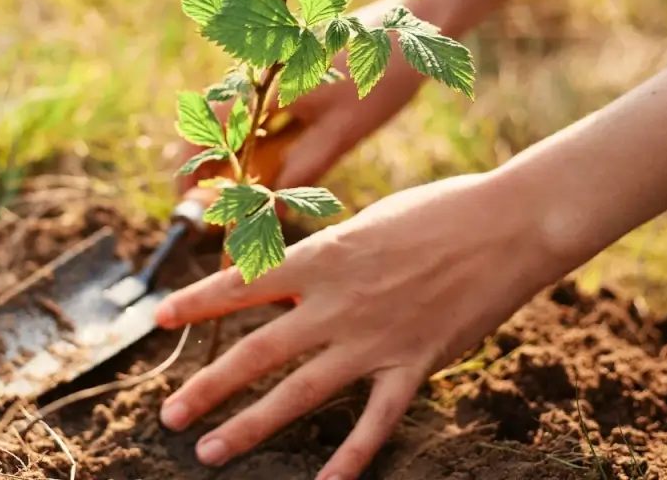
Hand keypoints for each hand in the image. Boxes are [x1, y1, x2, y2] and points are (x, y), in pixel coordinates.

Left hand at [152, 171, 564, 479]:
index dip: (196, 302)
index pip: (242, 284)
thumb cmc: (438, 211)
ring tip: (210, 450)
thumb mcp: (366, 224)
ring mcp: (374, 339)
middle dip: (208, 386)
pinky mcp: (415, 365)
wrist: (507, 224)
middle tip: (167, 414)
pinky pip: (375, 421)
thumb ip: (326, 259)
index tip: (159, 318)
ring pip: (300, 392)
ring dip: (251, 425)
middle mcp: (337, 303)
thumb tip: (290, 277)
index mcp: (323, 257)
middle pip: (257, 351)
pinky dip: (350, 457)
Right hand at [174, 0, 436, 194]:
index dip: (193, 167)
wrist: (415, 25)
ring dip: (234, 157)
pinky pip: (258, 110)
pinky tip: (275, 166)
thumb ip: (301, 170)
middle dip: (212, 169)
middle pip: (215, 126)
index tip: (193, 202)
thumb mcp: (344, 132)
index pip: (206, 126)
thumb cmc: (382, 76)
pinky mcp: (288, 69)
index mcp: (265, 82)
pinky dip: (256, 140)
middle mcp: (259, 71)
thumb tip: (269, 210)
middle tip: (223, 210)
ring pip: (236, 120)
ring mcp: (272, 68)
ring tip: (248, 197)